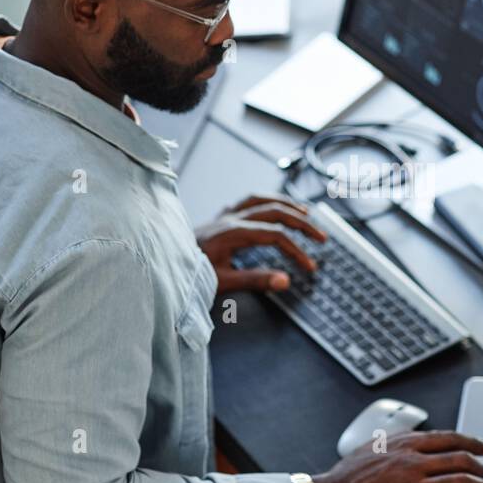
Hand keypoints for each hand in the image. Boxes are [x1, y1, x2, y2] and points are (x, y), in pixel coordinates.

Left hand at [195, 194, 327, 294]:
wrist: (161, 262)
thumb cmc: (188, 274)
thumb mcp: (222, 282)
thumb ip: (255, 280)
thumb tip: (285, 280)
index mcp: (232, 233)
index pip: (275, 236)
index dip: (296, 250)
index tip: (309, 266)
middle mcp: (229, 218)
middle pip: (275, 211)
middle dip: (302, 223)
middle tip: (321, 237)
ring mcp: (223, 215)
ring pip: (262, 200)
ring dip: (286, 205)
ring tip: (305, 212)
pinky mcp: (219, 217)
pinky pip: (247, 201)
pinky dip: (266, 201)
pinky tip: (273, 207)